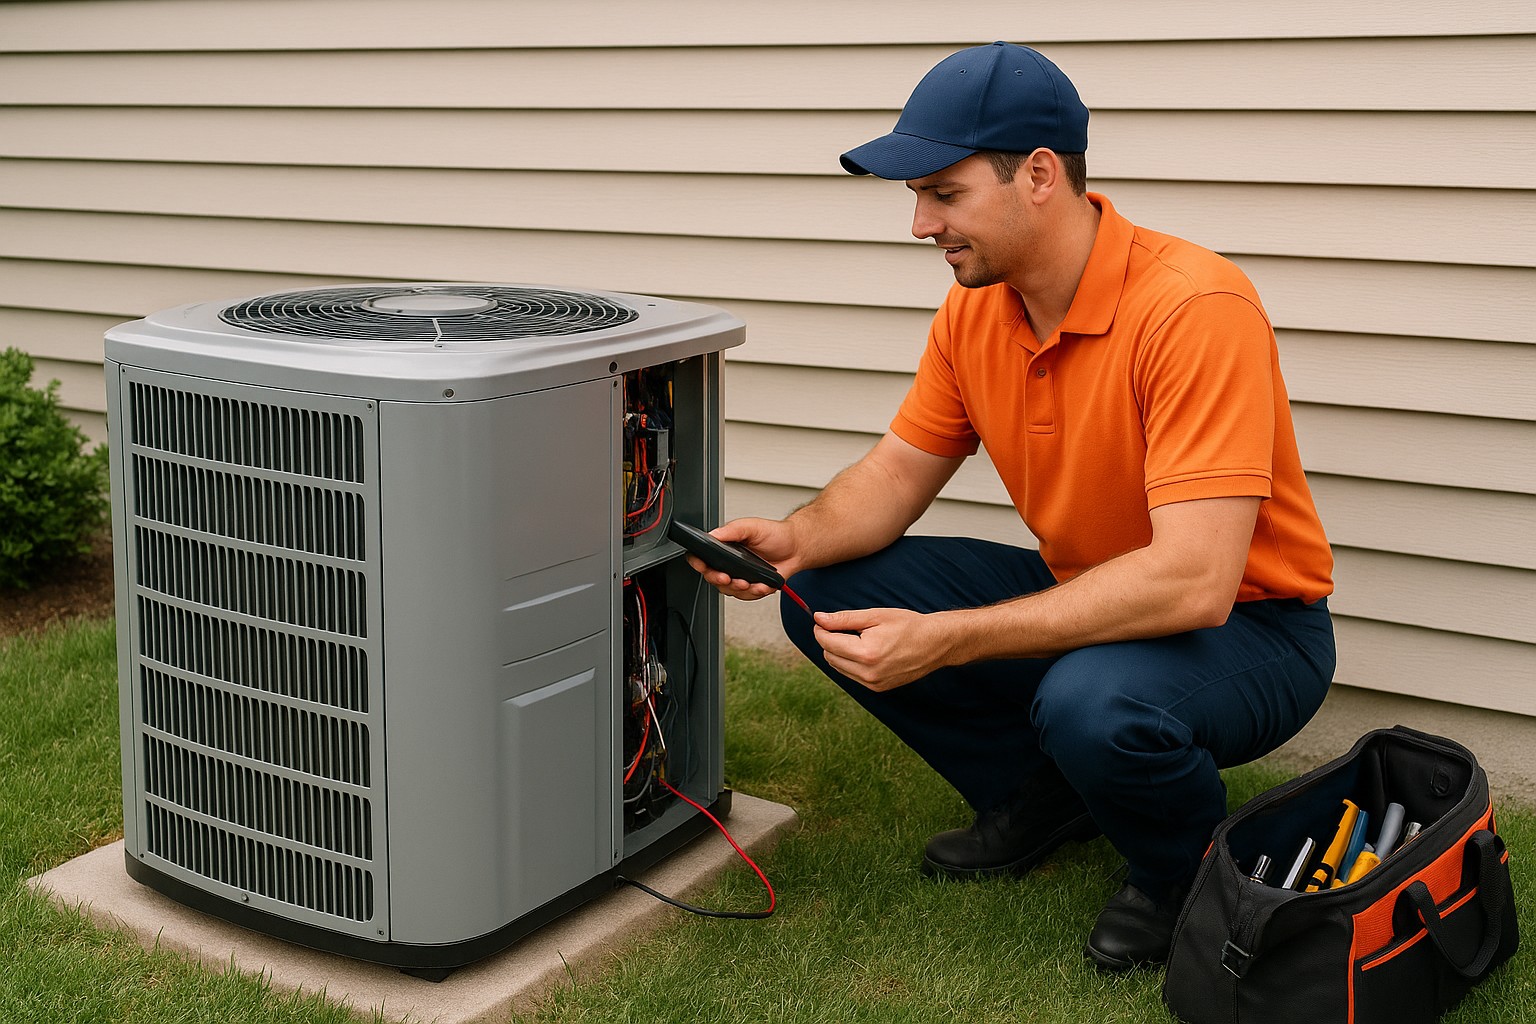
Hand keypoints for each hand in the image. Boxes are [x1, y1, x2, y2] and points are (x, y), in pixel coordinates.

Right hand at [683, 517, 797, 601]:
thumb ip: (731, 530)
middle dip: (719, 580)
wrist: (796, 548)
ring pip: (729, 590)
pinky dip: (755, 592)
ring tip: (749, 582)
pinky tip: (762, 586)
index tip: (703, 566)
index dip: (698, 563)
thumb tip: (712, 535)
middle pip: (712, 577)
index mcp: (725, 547)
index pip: (703, 557)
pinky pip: (747, 596)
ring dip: (738, 589)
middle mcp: (730, 563)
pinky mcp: (753, 586)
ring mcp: (741, 576)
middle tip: (727, 577)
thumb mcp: (751, 526)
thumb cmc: (775, 534)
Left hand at [812, 607, 951, 690]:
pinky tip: (864, 650)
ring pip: (838, 667)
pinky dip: (851, 662)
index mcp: (866, 653)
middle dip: (829, 641)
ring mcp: (873, 684)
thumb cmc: (908, 625)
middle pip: (829, 656)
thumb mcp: (875, 616)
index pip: (827, 643)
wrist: (935, 643)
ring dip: (838, 652)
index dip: (820, 629)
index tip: (822, 621)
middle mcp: (868, 673)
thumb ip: (844, 619)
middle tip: (841, 627)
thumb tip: (818, 618)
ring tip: (855, 638)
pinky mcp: (878, 688)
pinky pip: (852, 675)